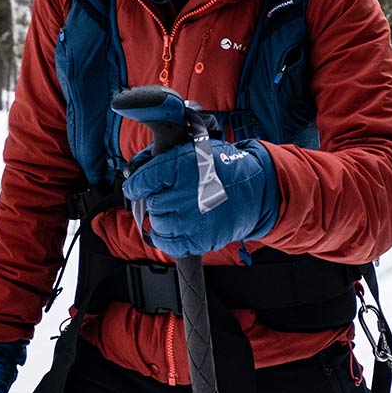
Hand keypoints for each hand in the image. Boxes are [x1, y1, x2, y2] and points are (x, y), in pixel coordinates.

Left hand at [122, 138, 279, 257]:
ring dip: (163, 219)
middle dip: (156, 200)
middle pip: (151, 203)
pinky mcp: (199, 239)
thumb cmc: (224, 167)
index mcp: (181, 165)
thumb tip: (136, 167)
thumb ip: (165, 154)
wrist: (256, 190)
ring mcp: (192, 219)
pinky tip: (177, 228)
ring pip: (158, 224)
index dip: (136, 185)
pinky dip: (167, 238)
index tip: (136, 188)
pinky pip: (168, 245)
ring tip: (177, 212)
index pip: (142, 180)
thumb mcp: (196, 147)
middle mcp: (184, 193)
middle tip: (169, 197)